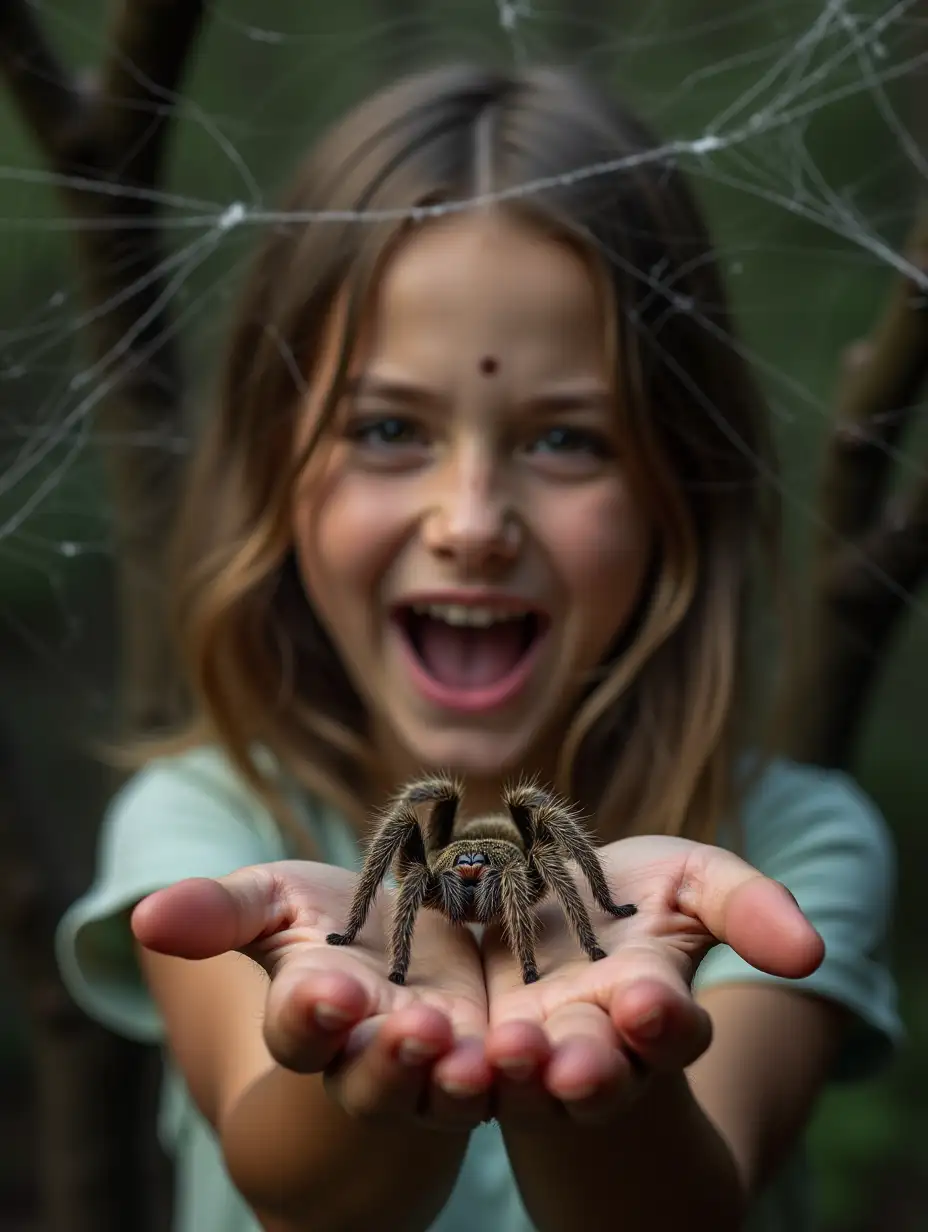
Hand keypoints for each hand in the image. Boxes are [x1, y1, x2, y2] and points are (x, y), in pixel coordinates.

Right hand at [132, 862, 493, 1127]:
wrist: (398, 939)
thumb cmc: (322, 921)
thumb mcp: (273, 900)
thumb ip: (220, 911)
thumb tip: (142, 914)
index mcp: (310, 1010)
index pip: (300, 1026)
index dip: (310, 1014)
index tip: (325, 991)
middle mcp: (366, 1052)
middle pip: (372, 1076)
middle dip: (390, 1060)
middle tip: (414, 1029)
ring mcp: (431, 1061)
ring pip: (442, 1088)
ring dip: (458, 1078)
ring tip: (476, 1056)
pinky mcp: (485, 1052)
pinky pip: (503, 1076)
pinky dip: (517, 1069)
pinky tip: (534, 1049)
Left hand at [480, 835, 823, 1125]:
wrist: (545, 896)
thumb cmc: (633, 893)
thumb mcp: (694, 880)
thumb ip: (747, 906)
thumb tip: (812, 952)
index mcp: (656, 1005)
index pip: (671, 1028)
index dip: (663, 1020)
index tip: (648, 1002)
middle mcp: (597, 1043)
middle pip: (598, 1073)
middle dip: (589, 1070)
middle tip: (574, 1065)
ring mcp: (532, 1048)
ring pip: (526, 1080)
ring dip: (515, 1072)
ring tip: (505, 1052)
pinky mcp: (475, 1040)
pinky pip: (463, 1062)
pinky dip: (449, 1057)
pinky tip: (431, 1038)